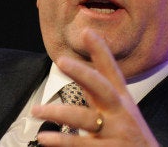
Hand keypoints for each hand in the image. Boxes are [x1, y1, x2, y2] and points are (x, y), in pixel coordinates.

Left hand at [31, 29, 157, 145]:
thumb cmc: (130, 136)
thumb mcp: (120, 111)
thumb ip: (100, 91)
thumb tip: (80, 68)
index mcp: (121, 100)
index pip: (111, 72)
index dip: (101, 52)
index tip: (88, 32)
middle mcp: (120, 114)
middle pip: (102, 87)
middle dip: (83, 72)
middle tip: (62, 60)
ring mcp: (115, 133)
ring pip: (85, 119)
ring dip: (58, 112)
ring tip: (36, 110)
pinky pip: (81, 145)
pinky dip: (62, 141)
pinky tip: (45, 138)